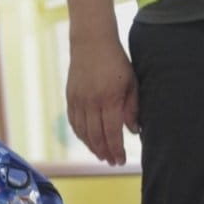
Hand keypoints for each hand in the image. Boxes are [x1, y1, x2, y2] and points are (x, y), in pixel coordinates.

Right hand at [65, 37, 139, 164]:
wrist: (91, 42)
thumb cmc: (116, 61)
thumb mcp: (131, 82)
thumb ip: (132, 108)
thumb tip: (133, 131)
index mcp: (109, 98)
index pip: (111, 132)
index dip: (116, 149)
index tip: (120, 160)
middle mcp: (91, 102)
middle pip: (95, 136)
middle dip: (104, 152)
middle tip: (112, 162)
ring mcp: (78, 100)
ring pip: (82, 132)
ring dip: (92, 146)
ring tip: (101, 155)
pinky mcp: (70, 97)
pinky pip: (73, 122)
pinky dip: (80, 135)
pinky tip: (88, 140)